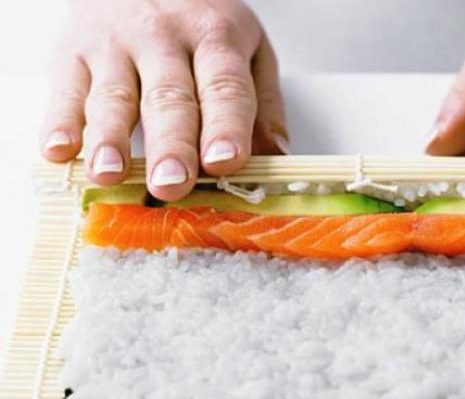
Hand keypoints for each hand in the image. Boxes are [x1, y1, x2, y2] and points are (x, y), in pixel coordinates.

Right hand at [40, 0, 287, 200]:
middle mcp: (164, 39)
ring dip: (110, 138)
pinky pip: (66, 90)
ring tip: (110, 173)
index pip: (224, 86)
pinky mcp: (73, 52)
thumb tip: (275, 161)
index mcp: (216, 39)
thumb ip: (263, 106)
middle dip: (171, 143)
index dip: (225, 126)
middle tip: (172, 183)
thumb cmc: (201, 21)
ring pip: (114, 96)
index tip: (225, 162)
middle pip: (169, 97)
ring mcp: (115, 45)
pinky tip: (60, 151)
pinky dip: (61, 122)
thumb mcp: (249, 50)